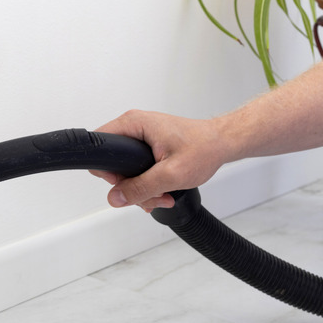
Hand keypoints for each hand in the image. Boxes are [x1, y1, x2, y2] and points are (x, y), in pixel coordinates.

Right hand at [90, 110, 227, 210]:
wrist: (223, 143)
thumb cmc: (204, 148)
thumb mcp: (171, 174)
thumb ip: (140, 188)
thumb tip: (115, 198)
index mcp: (133, 124)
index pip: (100, 148)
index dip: (108, 172)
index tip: (126, 185)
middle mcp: (133, 127)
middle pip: (113, 164)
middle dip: (131, 187)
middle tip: (151, 195)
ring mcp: (140, 136)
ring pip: (126, 170)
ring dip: (141, 189)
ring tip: (162, 195)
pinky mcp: (147, 145)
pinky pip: (136, 168)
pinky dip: (147, 183)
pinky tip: (162, 190)